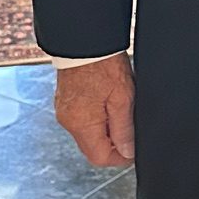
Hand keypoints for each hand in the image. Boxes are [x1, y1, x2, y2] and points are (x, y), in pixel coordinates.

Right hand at [54, 51, 135, 166]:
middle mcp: (69, 121)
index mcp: (81, 124)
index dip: (120, 157)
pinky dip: (97, 117)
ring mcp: (64, 111)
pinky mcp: (66, 101)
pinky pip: (83, 119)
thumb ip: (124, 129)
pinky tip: (108, 99)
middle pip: (93, 147)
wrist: (85, 40)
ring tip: (119, 106)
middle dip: (113, 142)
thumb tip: (128, 152)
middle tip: (129, 121)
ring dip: (106, 128)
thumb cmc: (103, 64)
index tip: (134, 146)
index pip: (99, 158)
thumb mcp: (122, 98)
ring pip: (89, 133)